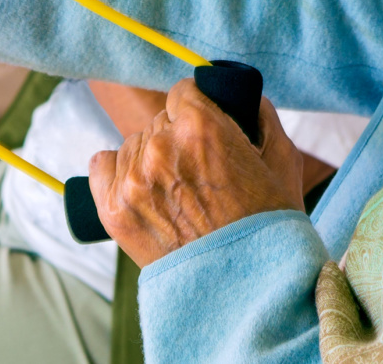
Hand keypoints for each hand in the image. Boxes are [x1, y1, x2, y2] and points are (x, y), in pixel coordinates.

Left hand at [89, 79, 304, 266]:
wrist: (246, 291)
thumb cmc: (269, 227)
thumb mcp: (281, 159)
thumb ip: (259, 113)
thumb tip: (240, 94)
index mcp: (201, 126)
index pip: (184, 91)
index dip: (198, 111)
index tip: (204, 131)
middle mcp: (161, 146)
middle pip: (159, 121)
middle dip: (178, 140)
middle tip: (200, 175)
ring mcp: (133, 179)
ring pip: (134, 144)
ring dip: (152, 160)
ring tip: (178, 195)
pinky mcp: (112, 209)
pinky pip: (101, 165)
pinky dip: (117, 173)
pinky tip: (140, 190)